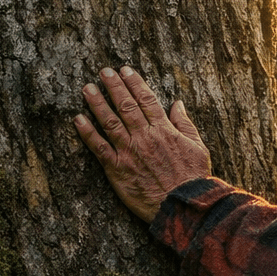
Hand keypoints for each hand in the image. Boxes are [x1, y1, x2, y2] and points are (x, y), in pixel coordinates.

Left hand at [74, 67, 211, 222]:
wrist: (183, 205)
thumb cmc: (193, 178)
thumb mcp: (198, 147)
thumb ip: (185, 124)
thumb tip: (177, 104)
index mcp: (164, 130)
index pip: (147, 99)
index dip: (134, 83)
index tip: (124, 70)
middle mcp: (145, 137)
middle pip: (126, 105)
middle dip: (113, 86)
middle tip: (103, 72)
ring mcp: (129, 152)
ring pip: (109, 121)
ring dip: (97, 103)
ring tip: (87, 88)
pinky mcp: (118, 169)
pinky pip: (99, 147)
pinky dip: (87, 132)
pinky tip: (78, 119)